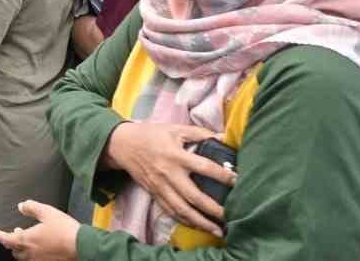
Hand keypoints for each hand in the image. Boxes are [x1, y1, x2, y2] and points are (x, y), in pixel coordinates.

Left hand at [0, 200, 81, 260]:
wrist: (82, 246)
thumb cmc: (64, 229)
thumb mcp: (47, 212)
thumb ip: (31, 208)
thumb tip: (21, 206)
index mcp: (26, 240)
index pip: (7, 239)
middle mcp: (31, 253)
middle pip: (15, 251)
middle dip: (12, 243)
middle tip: (14, 234)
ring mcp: (40, 260)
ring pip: (25, 257)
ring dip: (23, 249)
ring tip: (27, 241)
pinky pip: (37, 260)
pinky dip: (34, 254)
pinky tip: (41, 248)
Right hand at [104, 121, 233, 236]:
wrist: (122, 144)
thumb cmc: (151, 134)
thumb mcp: (175, 128)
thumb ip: (199, 133)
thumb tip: (222, 137)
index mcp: (176, 155)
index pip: (204, 167)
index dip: (222, 175)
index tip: (237, 181)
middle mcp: (168, 173)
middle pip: (193, 196)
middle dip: (212, 208)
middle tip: (230, 215)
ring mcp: (160, 186)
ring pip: (181, 209)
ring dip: (200, 222)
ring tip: (217, 230)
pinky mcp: (154, 193)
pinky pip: (170, 211)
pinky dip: (185, 221)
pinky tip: (198, 226)